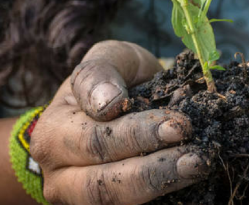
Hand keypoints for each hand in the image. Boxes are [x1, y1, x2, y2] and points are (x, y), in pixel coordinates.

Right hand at [29, 41, 208, 204]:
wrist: (114, 105)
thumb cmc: (113, 79)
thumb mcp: (107, 59)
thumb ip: (100, 73)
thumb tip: (106, 102)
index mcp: (52, 134)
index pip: (95, 139)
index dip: (137, 135)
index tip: (178, 125)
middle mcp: (59, 174)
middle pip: (104, 182)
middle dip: (155, 170)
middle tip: (196, 155)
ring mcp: (80, 199)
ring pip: (117, 202)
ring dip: (162, 186)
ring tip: (197, 167)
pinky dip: (164, 196)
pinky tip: (191, 180)